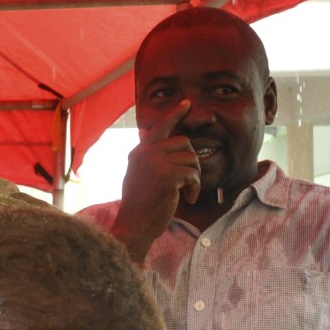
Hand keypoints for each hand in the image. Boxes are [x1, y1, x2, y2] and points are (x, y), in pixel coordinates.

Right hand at [111, 101, 199, 263]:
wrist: (134, 226)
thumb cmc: (139, 205)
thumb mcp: (138, 175)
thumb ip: (147, 156)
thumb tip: (150, 134)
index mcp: (138, 153)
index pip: (159, 128)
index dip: (175, 114)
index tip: (186, 104)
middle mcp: (145, 153)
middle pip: (184, 142)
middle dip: (191, 162)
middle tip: (188, 182)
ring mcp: (155, 163)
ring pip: (191, 158)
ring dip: (195, 178)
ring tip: (186, 192)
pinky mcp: (167, 175)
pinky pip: (193, 174)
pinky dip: (195, 188)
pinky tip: (188, 199)